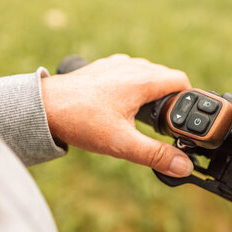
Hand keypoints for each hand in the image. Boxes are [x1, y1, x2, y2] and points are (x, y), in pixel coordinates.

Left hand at [41, 54, 193, 176]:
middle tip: (166, 123)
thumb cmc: (79, 121)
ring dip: (152, 90)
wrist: (42, 107)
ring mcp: (115, 64)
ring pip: (147, 73)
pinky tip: (122, 103)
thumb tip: (183, 166)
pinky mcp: (102, 67)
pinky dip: (133, 84)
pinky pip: (128, 71)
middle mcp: (131, 66)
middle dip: (171, 98)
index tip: (184, 118)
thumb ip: (155, 155)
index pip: (181, 80)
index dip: (189, 99)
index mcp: (142, 80)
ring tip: (145, 115)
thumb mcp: (122, 143)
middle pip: (165, 77)